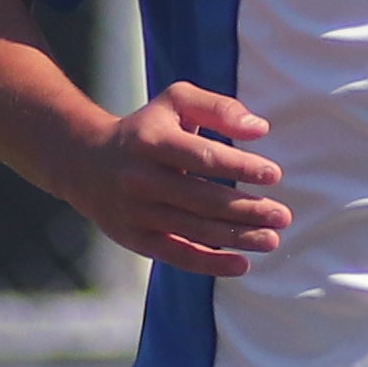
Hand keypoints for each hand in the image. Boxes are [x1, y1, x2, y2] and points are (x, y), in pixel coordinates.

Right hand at [82, 81, 291, 274]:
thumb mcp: (175, 102)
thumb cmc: (146, 129)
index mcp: (151, 142)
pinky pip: (176, 255)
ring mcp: (136, 213)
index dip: (240, 166)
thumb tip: (260, 129)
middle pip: (202, 199)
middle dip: (246, 209)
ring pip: (194, 230)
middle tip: (283, 215)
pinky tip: (242, 265)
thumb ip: (219, 108)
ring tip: (272, 239)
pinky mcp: (135, 239)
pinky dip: (210, 264)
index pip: (202, 157)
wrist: (85, 163)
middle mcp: (140, 179)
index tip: (274, 175)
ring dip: (237, 238)